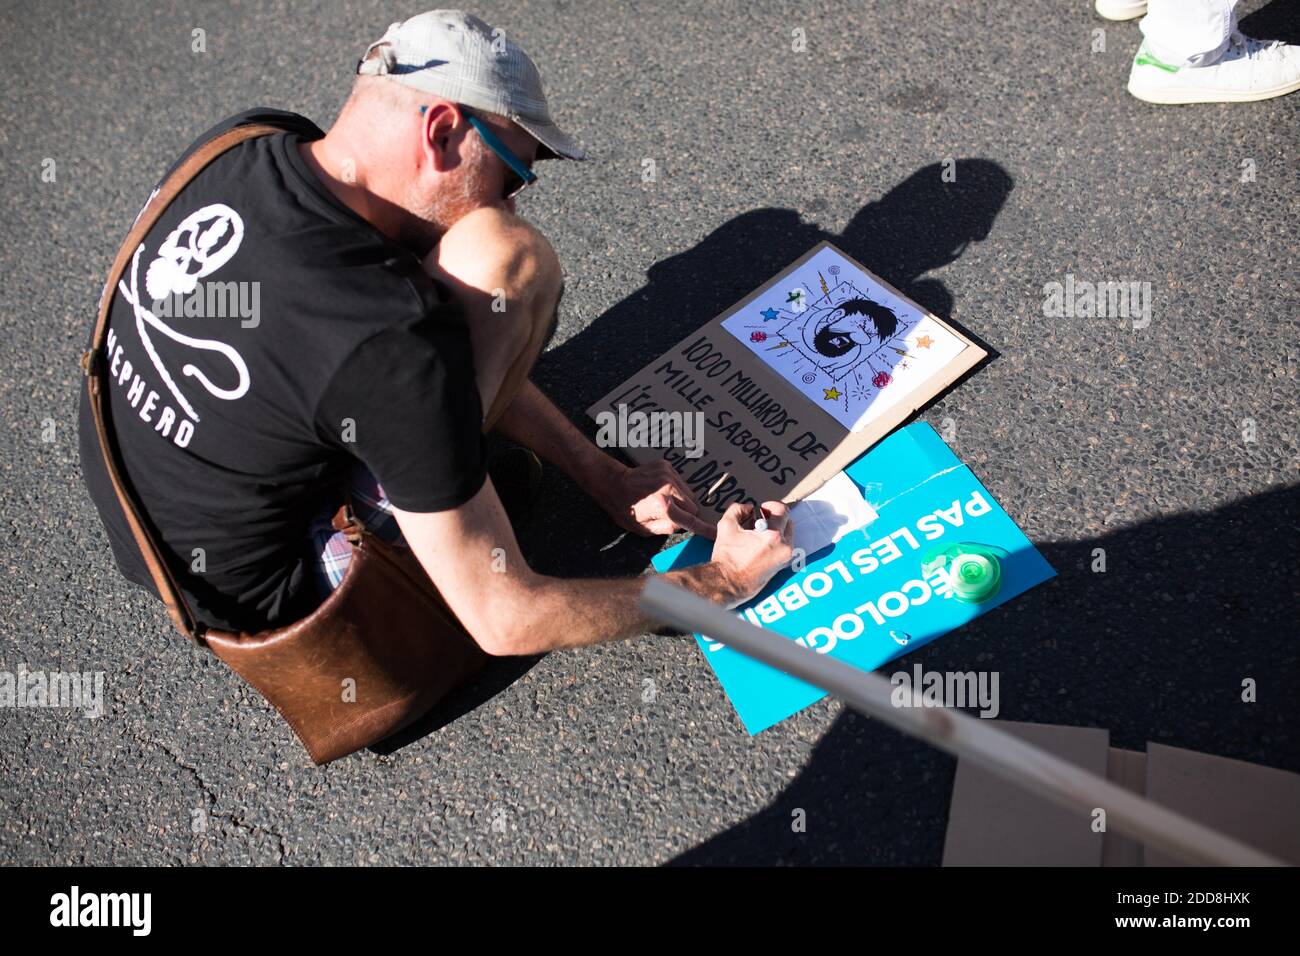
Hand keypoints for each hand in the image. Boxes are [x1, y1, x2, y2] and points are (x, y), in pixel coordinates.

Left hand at [600, 460, 715, 538]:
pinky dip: (675, 488)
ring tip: (662, 500)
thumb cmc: (626, 510)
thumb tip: (685, 524)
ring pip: (689, 493)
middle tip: (669, 513)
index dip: (705, 529)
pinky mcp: (666, 466)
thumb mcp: (645, 529)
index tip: (716, 533)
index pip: (691, 520)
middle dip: (686, 512)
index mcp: (663, 507)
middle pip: (693, 506)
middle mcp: (669, 488)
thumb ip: (668, 528)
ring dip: (681, 500)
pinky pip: (681, 482)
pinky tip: (660, 489)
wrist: (613, 484)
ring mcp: (668, 474)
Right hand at [710, 501, 794, 606]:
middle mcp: (784, 547)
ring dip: (776, 528)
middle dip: (774, 517)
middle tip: (759, 519)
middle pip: (788, 521)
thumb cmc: (727, 557)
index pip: (783, 510)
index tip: (761, 509)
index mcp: (773, 536)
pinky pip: (785, 545)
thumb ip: (737, 509)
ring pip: (788, 533)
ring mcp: (785, 557)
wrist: (729, 584)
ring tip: (758, 532)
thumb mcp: (726, 526)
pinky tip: (760, 543)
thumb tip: (748, 508)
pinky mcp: (783, 565)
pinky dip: (776, 540)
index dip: (771, 505)